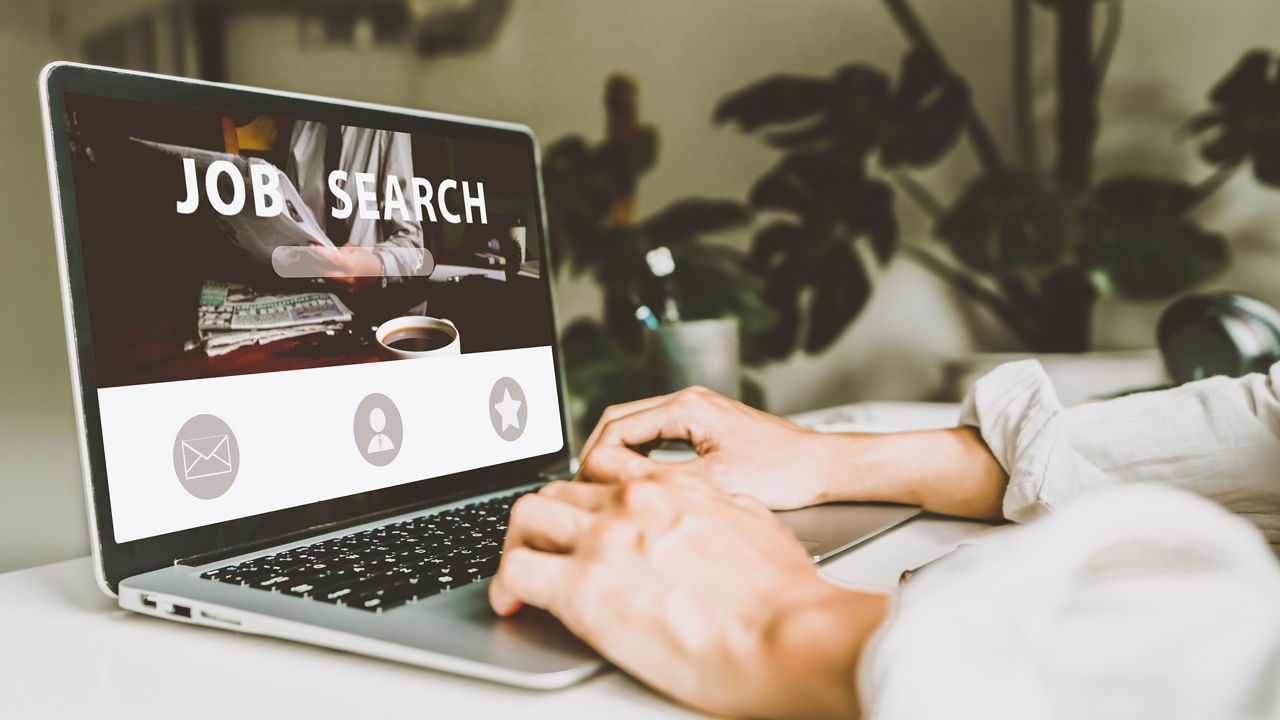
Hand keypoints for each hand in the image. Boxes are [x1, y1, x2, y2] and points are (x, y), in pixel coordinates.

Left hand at [311, 243, 380, 290]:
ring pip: (329, 281)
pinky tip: (332, 273)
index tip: (313, 247)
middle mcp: (349, 276)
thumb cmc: (366, 259)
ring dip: (324, 273)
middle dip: (317, 266)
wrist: (377, 270)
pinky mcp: (349, 290)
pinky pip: (336, 285)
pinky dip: (332, 279)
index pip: (332, 258)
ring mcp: (349, 285)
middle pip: (326, 273)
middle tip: (312, 260)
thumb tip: (329, 251)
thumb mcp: (354, 248)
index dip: (320, 252)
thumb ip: (340, 250)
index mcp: (351, 264)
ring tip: (322, 266)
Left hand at [490, 476, 885, 718]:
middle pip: (556, 491)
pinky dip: (504, 585)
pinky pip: (517, 571)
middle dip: (541, 520)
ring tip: (518, 575)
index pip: (602, 471)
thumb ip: (720, 512)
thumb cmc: (784, 595)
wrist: (789, 634)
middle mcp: (631, 504)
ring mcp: (604, 541)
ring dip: (516, 544)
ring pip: (526, 518)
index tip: (578, 520)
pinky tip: (511, 604)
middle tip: (540, 549)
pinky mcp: (583, 588)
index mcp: (671, 490)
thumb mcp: (754, 524)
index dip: (583, 497)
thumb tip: (714, 518)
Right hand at [577, 386, 834, 509]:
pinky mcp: (708, 426)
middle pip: (622, 420)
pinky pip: (660, 435)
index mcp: (687, 407)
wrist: (822, 468)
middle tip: (586, 488)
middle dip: (599, 452)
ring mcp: (700, 412)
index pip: (617, 426)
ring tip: (606, 488)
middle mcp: (691, 402)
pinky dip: (641, 455)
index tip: (584, 486)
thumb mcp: (713, 483)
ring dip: (619, 454)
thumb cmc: (783, 472)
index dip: (593, 458)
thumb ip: (658, 480)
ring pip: (639, 427)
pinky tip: (639, 481)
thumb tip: (614, 483)